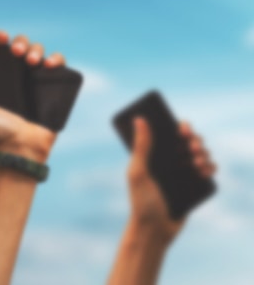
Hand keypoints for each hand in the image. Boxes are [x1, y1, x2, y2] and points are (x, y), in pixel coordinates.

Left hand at [0, 31, 62, 161]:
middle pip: (20, 46)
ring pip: (38, 52)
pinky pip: (58, 66)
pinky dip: (57, 59)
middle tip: (15, 52)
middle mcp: (16, 76)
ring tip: (32, 61)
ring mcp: (35, 81)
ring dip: (36, 48)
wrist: (19, 149)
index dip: (0, 37)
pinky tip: (49, 64)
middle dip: (20, 41)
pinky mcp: (53, 89)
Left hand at [126, 117, 216, 240]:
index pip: (169, 133)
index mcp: (153, 155)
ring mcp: (182, 174)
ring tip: (197, 164)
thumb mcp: (138, 172)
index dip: (180, 127)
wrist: (155, 230)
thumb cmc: (142, 202)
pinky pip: (207, 172)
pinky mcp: (193, 186)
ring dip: (204, 154)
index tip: (183, 129)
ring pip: (200, 155)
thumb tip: (139, 119)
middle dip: (195, 141)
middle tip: (192, 148)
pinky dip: (210, 168)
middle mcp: (168, 162)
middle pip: (188, 142)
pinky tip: (206, 171)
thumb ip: (141, 147)